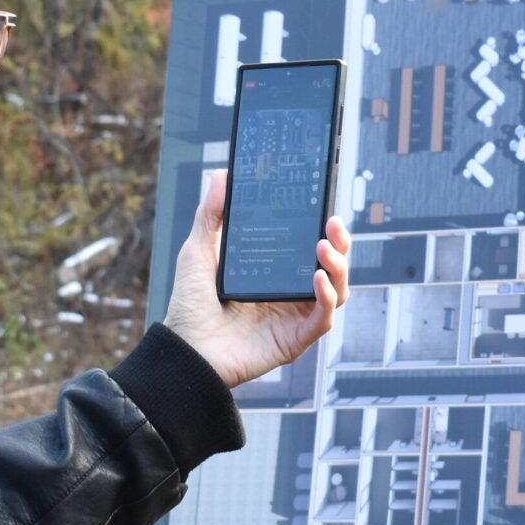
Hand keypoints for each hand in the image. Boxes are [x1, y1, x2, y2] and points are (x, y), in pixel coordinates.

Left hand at [161, 169, 350, 388]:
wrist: (183, 349)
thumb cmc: (190, 306)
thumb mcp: (199, 251)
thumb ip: (212, 214)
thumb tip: (222, 174)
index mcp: (273, 273)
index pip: (309, 247)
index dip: (324, 228)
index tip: (325, 206)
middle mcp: (289, 294)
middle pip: (331, 267)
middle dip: (340, 243)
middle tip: (333, 223)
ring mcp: (294, 317)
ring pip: (337, 291)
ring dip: (338, 267)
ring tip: (323, 247)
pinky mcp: (294, 340)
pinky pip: (323, 318)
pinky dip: (327, 297)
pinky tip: (317, 278)